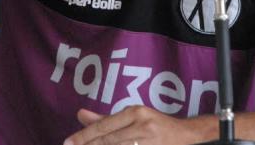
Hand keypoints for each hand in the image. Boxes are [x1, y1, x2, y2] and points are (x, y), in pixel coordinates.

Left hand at [64, 106, 213, 144]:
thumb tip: (79, 114)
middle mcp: (142, 125)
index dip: (84, 136)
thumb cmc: (155, 126)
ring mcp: (148, 141)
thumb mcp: (132, 118)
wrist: (187, 137)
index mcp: (136, 112)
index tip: (67, 143)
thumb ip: (105, 119)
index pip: (104, 127)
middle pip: (108, 141)